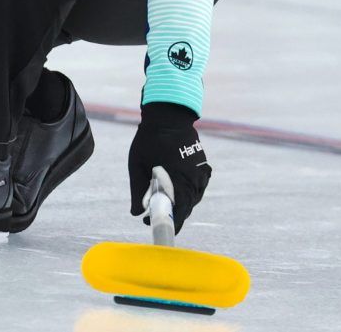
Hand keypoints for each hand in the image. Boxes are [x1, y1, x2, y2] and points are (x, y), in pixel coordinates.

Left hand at [128, 102, 210, 234]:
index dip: (169, 223)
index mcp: (178, 182)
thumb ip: (138, 190)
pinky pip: (198, 185)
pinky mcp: (203, 165)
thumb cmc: (149, 140)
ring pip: (194, 197)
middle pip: (187, 207)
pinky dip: (189, 191)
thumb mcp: (138, 165)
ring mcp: (201, 172)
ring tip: (166, 201)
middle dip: (173, 213)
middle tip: (155, 212)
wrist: (168, 115)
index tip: (153, 224)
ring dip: (182, 202)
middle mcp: (194, 180)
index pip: (179, 214)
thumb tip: (136, 213)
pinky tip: (178, 188)